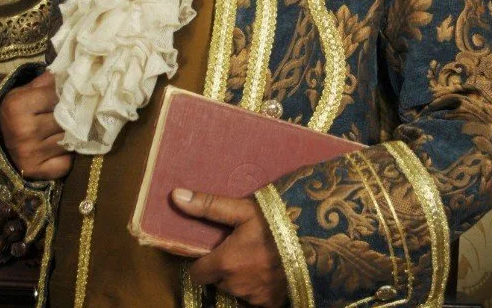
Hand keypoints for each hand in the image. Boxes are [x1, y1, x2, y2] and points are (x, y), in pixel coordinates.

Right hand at [0, 71, 72, 179]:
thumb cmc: (17, 113)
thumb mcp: (24, 92)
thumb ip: (47, 81)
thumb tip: (73, 71)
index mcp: (17, 107)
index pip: (58, 95)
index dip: (68, 92)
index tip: (75, 91)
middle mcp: (23, 131)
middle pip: (66, 118)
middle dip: (76, 113)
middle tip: (83, 109)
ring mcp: (30, 154)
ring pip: (70, 138)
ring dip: (76, 134)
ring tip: (76, 127)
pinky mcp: (39, 172)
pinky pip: (68, 162)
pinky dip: (70, 154)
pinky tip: (65, 147)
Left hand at [172, 189, 287, 307]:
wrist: (316, 239)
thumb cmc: (277, 221)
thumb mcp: (242, 209)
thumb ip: (208, 205)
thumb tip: (175, 195)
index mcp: (225, 263)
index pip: (197, 274)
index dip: (203, 262)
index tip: (212, 250)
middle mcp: (236, 285)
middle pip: (218, 281)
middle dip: (224, 268)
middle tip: (239, 247)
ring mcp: (255, 298)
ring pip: (237, 290)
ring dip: (241, 278)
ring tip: (256, 256)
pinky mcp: (271, 304)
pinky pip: (256, 298)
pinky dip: (258, 287)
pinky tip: (268, 269)